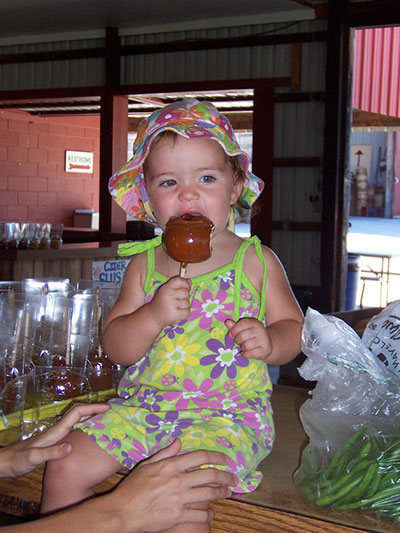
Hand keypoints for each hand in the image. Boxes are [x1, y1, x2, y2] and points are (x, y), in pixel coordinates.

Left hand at [0, 403, 109, 477]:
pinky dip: (86, 428)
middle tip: (113, 412)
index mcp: (56, 431)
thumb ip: (51, 452)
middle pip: (80, 413)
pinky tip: (91, 436)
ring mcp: (58, 435)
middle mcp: (59, 430)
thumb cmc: (18, 460)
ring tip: (107, 421)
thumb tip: (70, 446)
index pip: (77, 413)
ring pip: (79, 421)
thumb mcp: (34, 458)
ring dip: (92, 417)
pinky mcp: (56, 442)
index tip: (108, 408)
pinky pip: (76, 430)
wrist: (7, 462)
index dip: (93, 408)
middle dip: (96, 409)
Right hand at [109, 439, 236, 531]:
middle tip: (233, 479)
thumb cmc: (132, 488)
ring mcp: (179, 499)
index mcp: (171, 465)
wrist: (122, 512)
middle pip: (210, 476)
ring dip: (222, 493)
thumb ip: (165, 453)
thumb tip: (178, 441)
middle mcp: (178, 480)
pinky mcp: (178, 516)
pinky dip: (210, 514)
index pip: (201, 456)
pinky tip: (212, 512)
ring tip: (227, 493)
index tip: (226, 460)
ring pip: (209, 494)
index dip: (217, 457)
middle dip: (226, 477)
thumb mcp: (147, 465)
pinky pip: (201, 515)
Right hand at [149, 276, 190, 327]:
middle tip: (177, 301)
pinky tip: (178, 313)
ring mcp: (171, 305)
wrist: (153, 316)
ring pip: (188, 303)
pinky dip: (184, 314)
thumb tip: (189, 281)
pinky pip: (188, 312)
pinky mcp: (174, 315)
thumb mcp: (167, 290)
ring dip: (184, 306)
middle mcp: (168, 295)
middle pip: (186, 292)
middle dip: (185, 297)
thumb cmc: (162, 302)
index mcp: (166, 287)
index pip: (179, 280)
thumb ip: (178, 285)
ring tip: (176, 308)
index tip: (186, 287)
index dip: (186, 283)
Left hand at [225, 317, 271, 359]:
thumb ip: (235, 326)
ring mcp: (263, 340)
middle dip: (237, 340)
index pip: (242, 323)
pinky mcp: (265, 350)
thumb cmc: (252, 336)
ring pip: (246, 346)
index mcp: (254, 323)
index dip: (234, 330)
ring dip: (242, 348)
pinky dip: (245, 354)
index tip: (231, 334)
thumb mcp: (244, 329)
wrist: (267, 345)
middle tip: (239, 342)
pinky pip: (250, 354)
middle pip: (242, 336)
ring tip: (244, 346)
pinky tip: (246, 352)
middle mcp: (260, 330)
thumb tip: (227, 322)